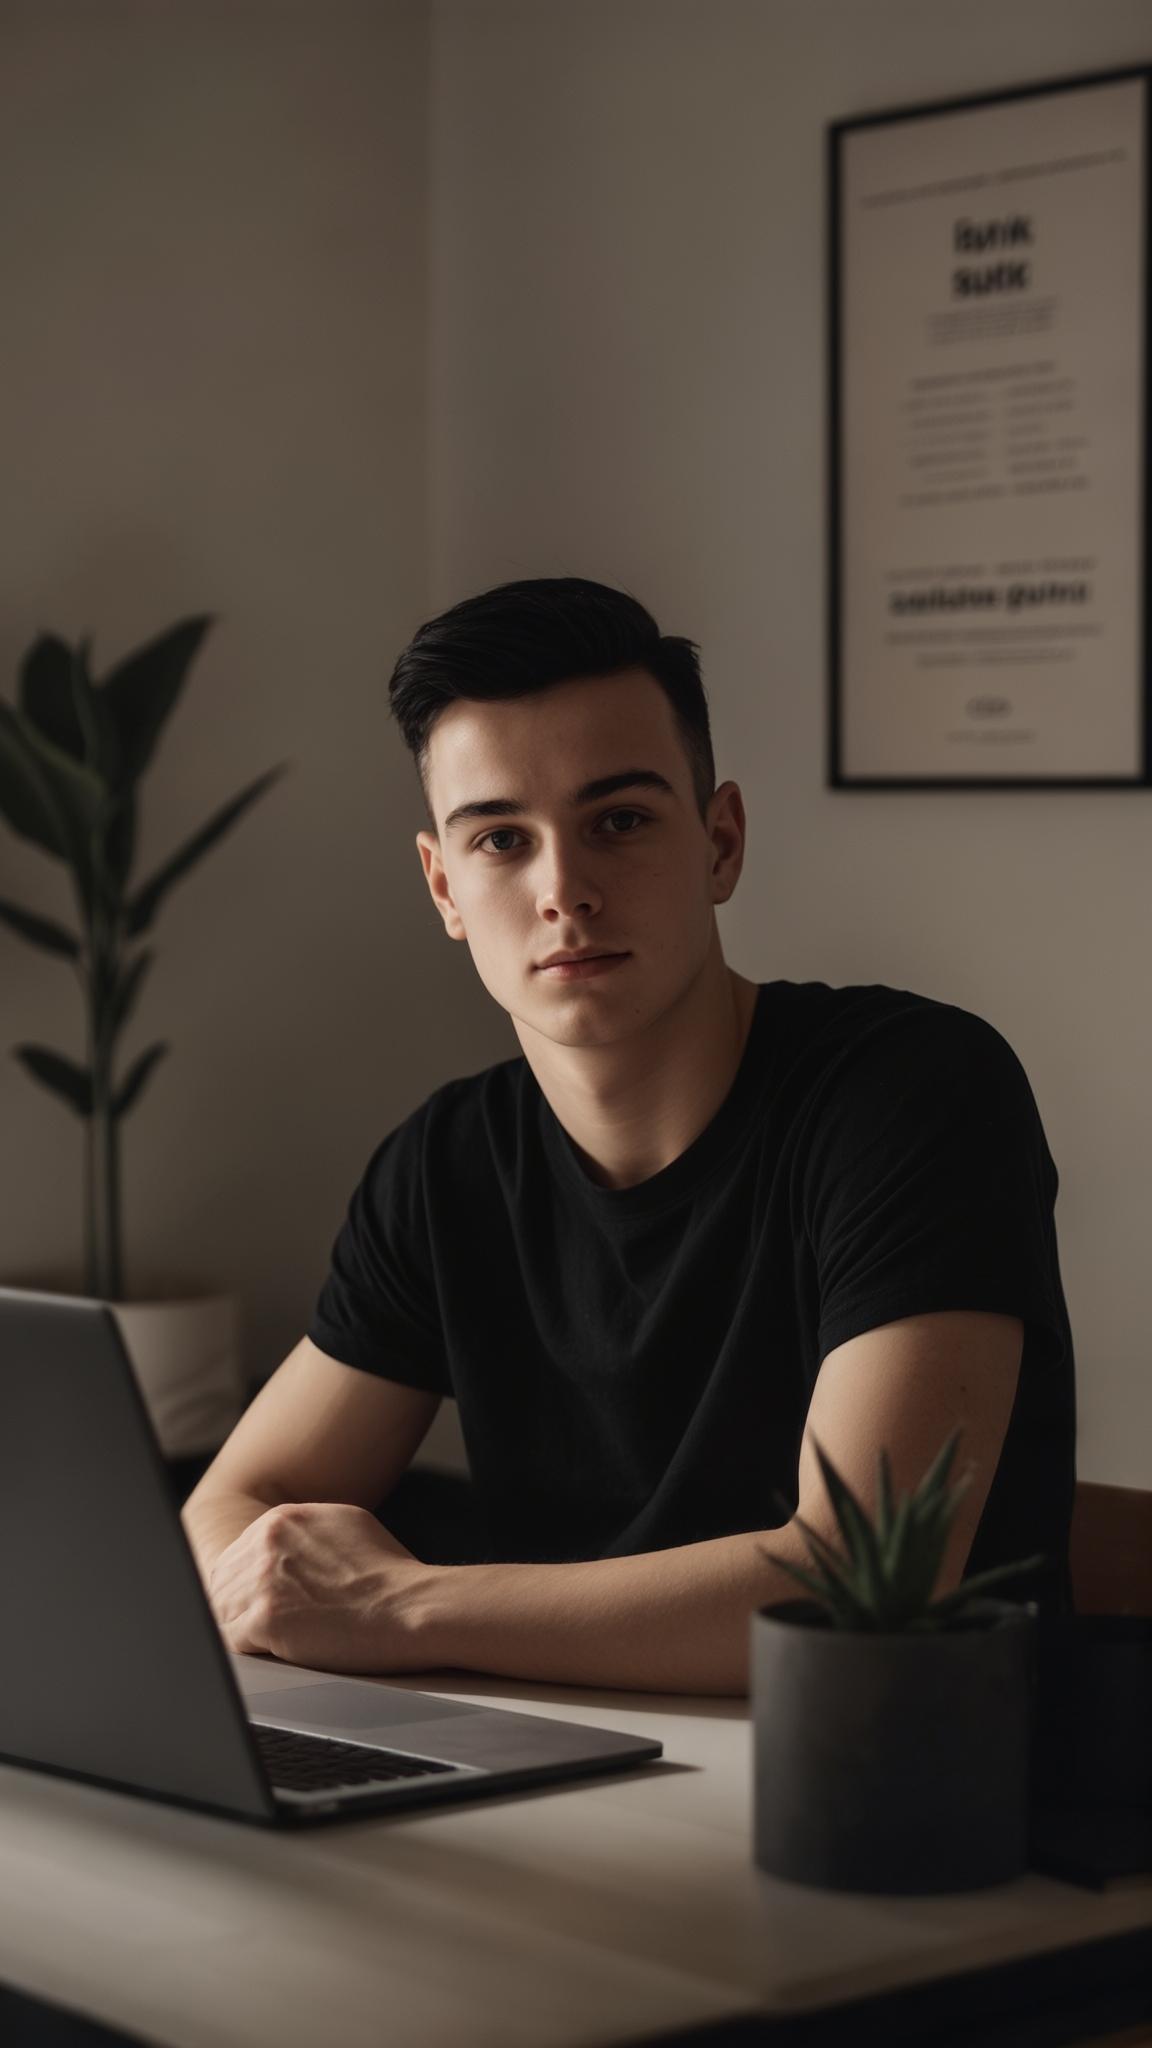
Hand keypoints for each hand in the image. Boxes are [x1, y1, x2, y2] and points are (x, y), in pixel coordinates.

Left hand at [207, 1501, 437, 1673]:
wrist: (410, 1606)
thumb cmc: (388, 1573)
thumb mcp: (344, 1524)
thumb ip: (302, 1531)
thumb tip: (279, 1543)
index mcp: (282, 1518)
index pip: (237, 1553)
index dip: (243, 1582)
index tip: (254, 1600)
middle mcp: (267, 1542)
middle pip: (223, 1581)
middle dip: (237, 1605)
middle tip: (259, 1625)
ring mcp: (263, 1579)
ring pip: (223, 1610)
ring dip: (242, 1627)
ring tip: (273, 1639)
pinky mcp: (266, 1618)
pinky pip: (232, 1638)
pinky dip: (249, 1648)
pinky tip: (274, 1649)